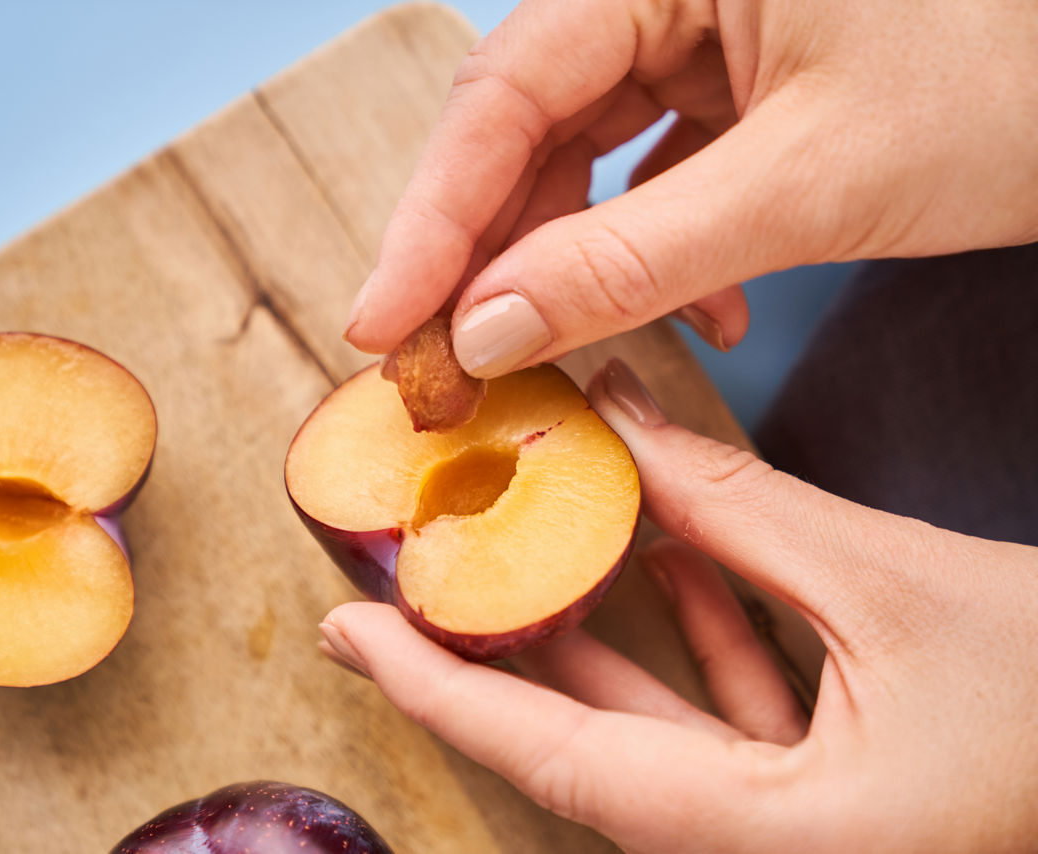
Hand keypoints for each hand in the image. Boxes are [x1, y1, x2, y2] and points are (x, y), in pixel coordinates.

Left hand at [318, 359, 1037, 852]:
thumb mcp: (894, 589)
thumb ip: (742, 512)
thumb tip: (621, 425)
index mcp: (770, 843)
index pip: (551, 760)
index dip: (434, 690)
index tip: (347, 628)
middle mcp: (764, 851)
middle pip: (582, 743)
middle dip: (497, 648)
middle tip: (413, 575)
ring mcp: (796, 825)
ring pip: (652, 726)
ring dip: (592, 629)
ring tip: (518, 544)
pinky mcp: (831, 789)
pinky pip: (725, 717)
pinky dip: (691, 635)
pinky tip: (666, 552)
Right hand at [345, 0, 1037, 375]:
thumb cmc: (1013, 81)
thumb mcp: (811, 182)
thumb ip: (635, 259)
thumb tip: (488, 327)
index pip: (504, 90)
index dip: (431, 217)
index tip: (381, 321)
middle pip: (526, 125)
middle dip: (492, 252)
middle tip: (447, 362)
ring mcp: (701, 28)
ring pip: (584, 154)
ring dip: (576, 264)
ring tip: (575, 350)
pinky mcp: (737, 79)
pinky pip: (656, 168)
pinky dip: (659, 251)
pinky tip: (706, 314)